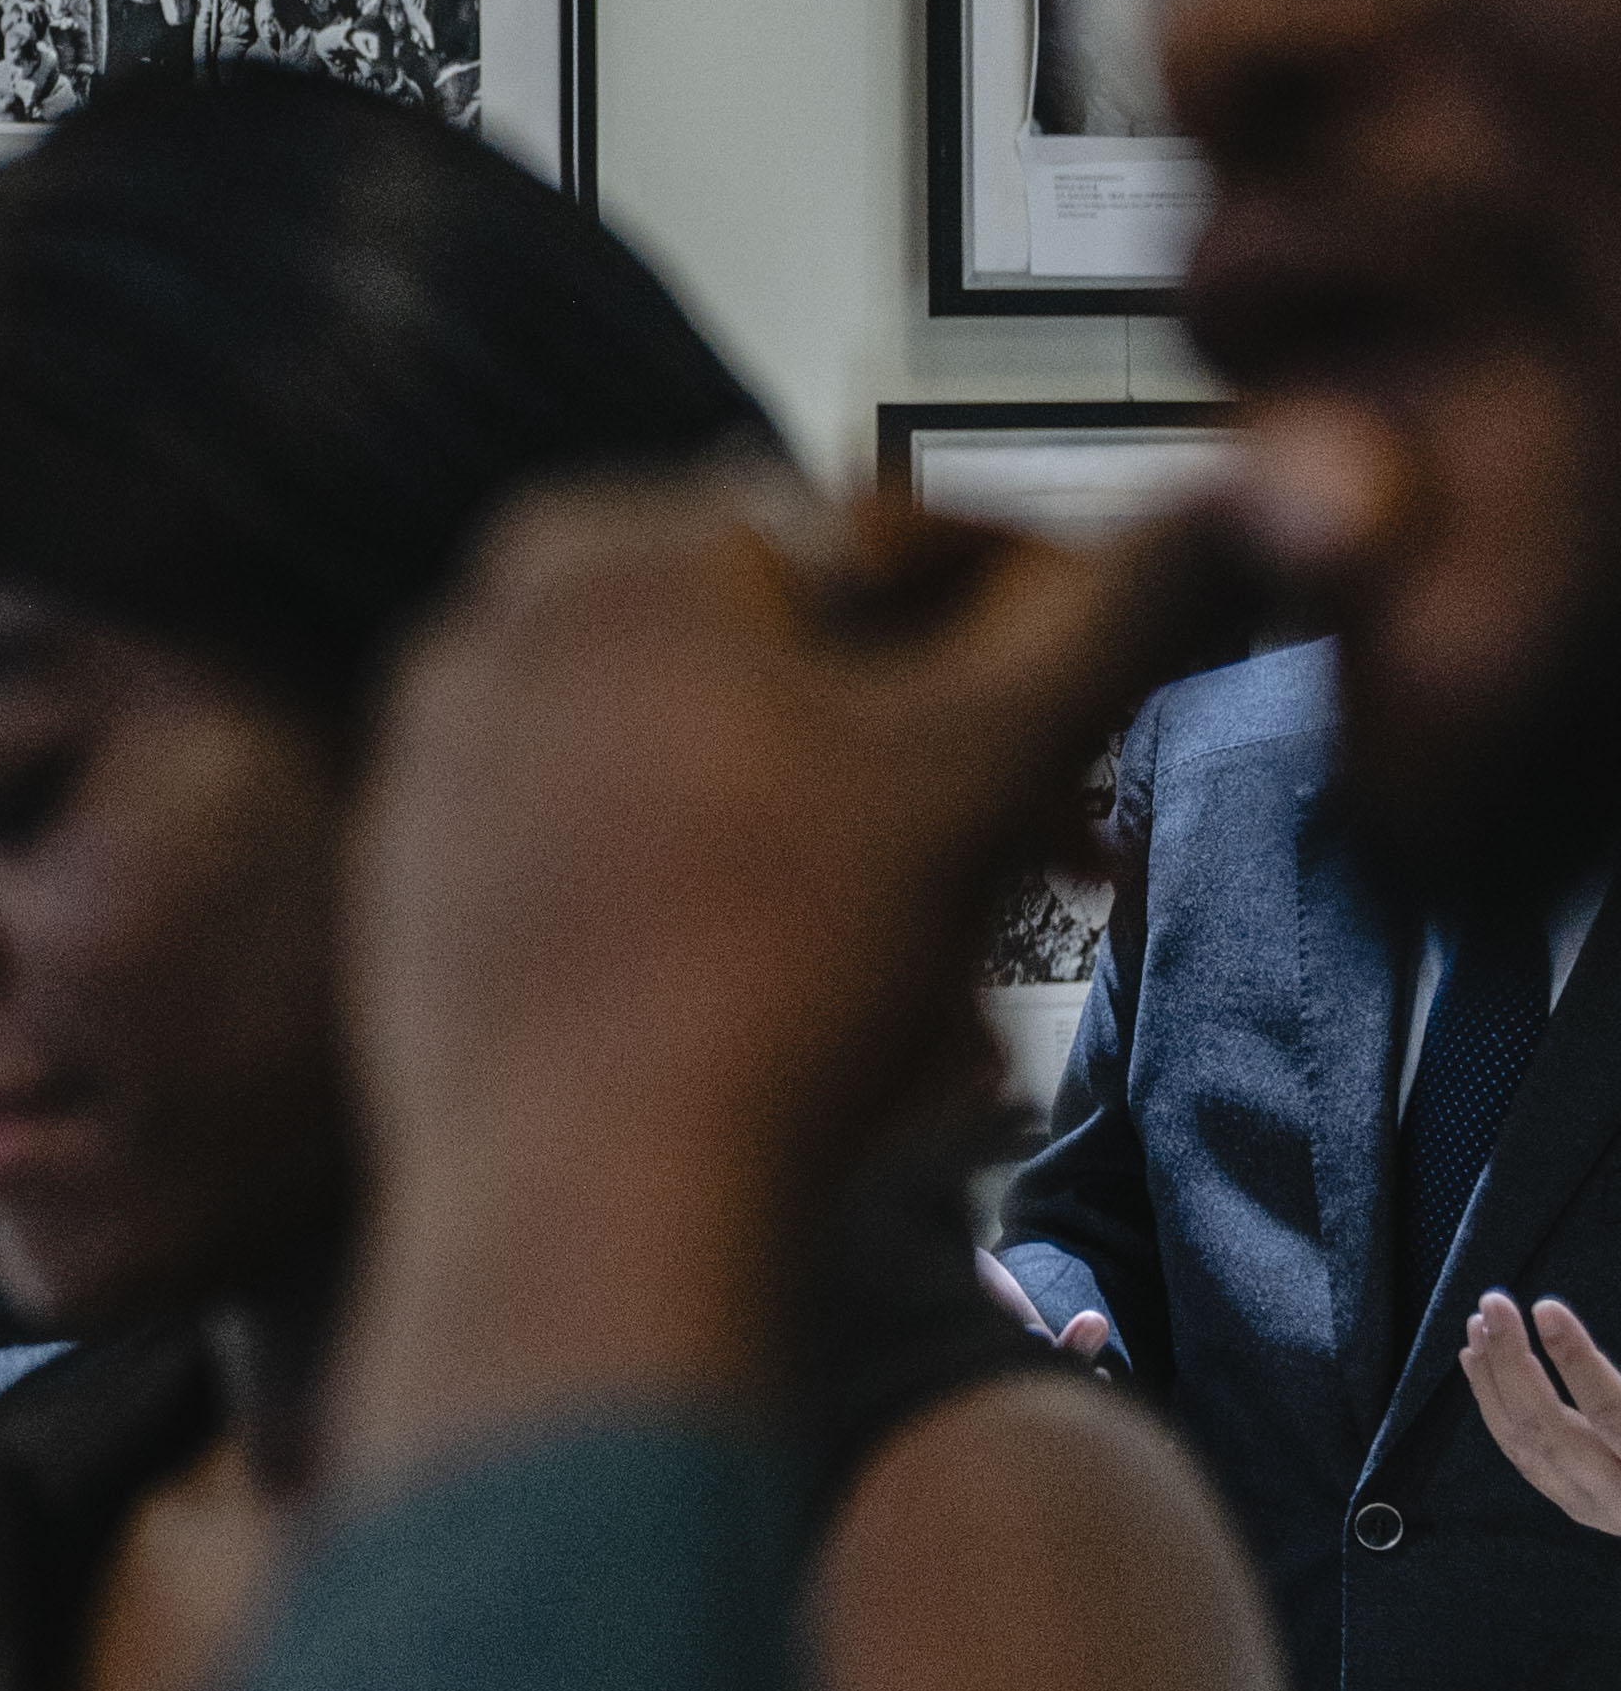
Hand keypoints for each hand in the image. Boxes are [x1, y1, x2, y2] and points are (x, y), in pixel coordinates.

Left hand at [336, 484, 1247, 1474]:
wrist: (586, 1208)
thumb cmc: (780, 970)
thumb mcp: (990, 762)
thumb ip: (1128, 608)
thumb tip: (1279, 482)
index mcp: (605, 547)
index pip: (874, 541)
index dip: (1031, 626)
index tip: (1116, 726)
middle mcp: (486, 627)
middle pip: (784, 659)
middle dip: (947, 745)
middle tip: (1069, 852)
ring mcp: (432, 763)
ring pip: (705, 763)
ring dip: (856, 831)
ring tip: (964, 944)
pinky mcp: (411, 894)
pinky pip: (612, 858)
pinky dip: (723, 896)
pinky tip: (820, 998)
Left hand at [1464, 1293, 1620, 1534]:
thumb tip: (1562, 1321)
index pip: (1612, 1414)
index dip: (1576, 1360)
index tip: (1545, 1307)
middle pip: (1551, 1431)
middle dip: (1514, 1362)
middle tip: (1494, 1303)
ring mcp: (1597, 1508)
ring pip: (1524, 1445)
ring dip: (1494, 1378)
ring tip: (1480, 1323)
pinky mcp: (1577, 1504)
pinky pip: (1520, 1454)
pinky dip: (1492, 1405)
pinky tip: (1476, 1362)